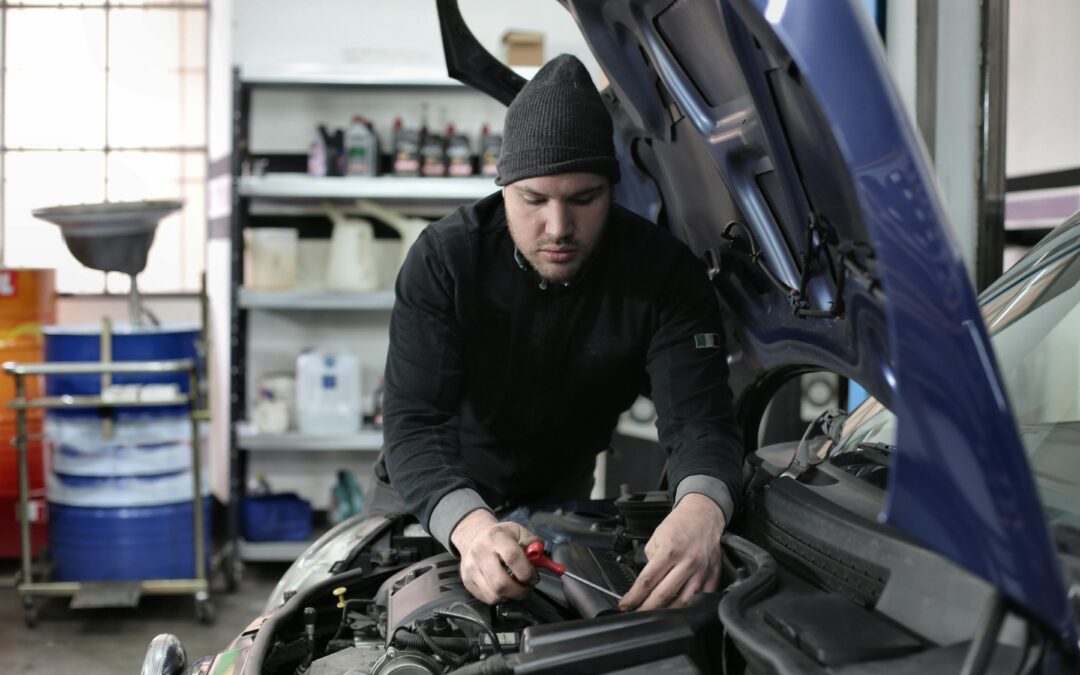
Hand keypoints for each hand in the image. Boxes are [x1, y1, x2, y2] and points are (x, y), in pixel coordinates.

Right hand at [451, 509, 540, 604]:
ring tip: (515, 587)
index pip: (512, 558)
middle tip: (527, 586)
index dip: (527, 572)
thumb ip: (533, 545)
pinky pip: (487, 599)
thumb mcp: (519, 532)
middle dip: (520, 591)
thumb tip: (541, 560)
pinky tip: (504, 587)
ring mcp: (471, 568)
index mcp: (496, 537)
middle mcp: (480, 552)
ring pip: (494, 595)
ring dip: (510, 596)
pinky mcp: (467, 581)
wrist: (475, 535)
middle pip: (501, 583)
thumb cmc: (501, 535)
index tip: (533, 577)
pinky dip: (499, 597)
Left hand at [618, 493, 724, 611]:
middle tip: (636, 615)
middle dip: (646, 609)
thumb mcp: (656, 537)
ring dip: (667, 614)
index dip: (634, 597)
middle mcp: (687, 562)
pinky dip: (690, 608)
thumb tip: (646, 582)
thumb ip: (651, 560)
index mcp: (669, 551)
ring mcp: (701, 571)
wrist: (703, 514)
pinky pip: (702, 598)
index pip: (647, 581)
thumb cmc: (679, 524)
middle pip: (663, 595)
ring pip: (684, 602)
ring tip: (655, 618)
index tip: (625, 605)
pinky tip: (679, 613)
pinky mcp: (713, 575)